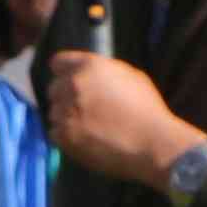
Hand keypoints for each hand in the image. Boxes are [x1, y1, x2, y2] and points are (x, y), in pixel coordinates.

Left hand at [38, 48, 205, 189]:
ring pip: (53, 112)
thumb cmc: (147, 109)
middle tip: (83, 108)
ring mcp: (66, 111)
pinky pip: (54, 133)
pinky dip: (66, 137)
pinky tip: (85, 139)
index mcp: (89, 66)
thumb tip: (88, 73)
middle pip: (54, 88)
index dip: (64, 72)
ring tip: (89, 126)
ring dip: (66, 118)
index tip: (67, 80)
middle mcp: (73, 85)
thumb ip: (102, 71)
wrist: (152, 143)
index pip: (58, 63)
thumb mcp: (130, 76)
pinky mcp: (64, 137)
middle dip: (65, 96)